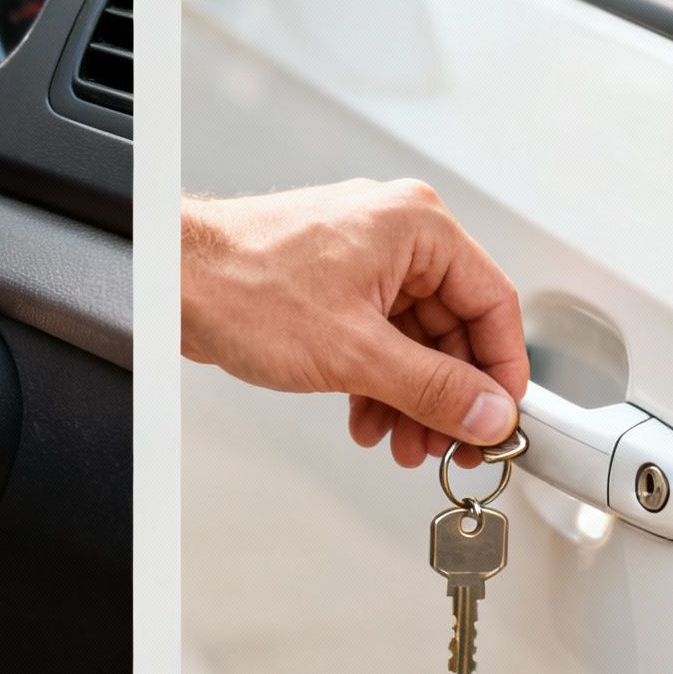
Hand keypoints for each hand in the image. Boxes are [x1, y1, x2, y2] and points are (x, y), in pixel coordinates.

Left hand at [181, 178, 527, 467]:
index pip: (493, 303)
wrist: (171, 283)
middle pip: (454, 328)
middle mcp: (397, 235)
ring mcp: (365, 260)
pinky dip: (380, 383)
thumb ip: (433, 388)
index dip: (502, 370)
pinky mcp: (336, 285)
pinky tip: (368, 420)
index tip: (500, 417)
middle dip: (447, 396)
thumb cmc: (242, 285)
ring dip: (412, 399)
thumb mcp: (356, 352)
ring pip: (415, 341)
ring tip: (401, 443)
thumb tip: (487, 413)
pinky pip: (380, 340)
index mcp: (418, 227)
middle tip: (448, 446)